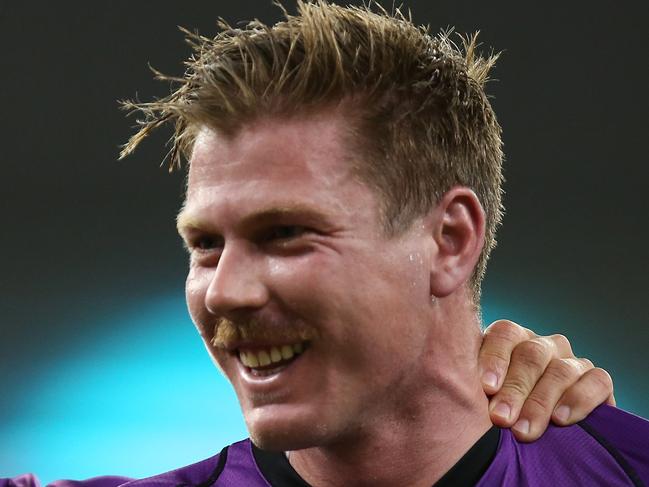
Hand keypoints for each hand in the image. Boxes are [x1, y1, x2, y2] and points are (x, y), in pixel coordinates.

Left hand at [479, 319, 614, 441]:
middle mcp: (542, 345)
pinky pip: (596, 381)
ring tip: (523, 430)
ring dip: (540, 403)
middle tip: (500, 418)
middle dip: (515, 389)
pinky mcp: (597, 380)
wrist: (531, 430)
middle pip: (531, 355)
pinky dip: (579, 400)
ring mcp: (570, 361)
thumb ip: (472, 382)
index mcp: (511, 339)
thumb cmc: (497, 409)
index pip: (504, 334)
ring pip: (560, 371)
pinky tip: (561, 419)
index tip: (486, 387)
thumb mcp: (480, 393)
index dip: (495, 358)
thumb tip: (461, 385)